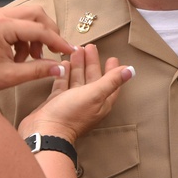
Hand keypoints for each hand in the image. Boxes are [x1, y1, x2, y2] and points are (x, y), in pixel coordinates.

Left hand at [0, 6, 76, 95]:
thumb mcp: (9, 76)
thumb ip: (38, 70)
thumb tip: (61, 68)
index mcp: (1, 26)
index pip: (39, 29)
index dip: (58, 41)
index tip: (69, 52)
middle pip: (36, 13)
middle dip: (48, 32)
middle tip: (53, 52)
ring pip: (27, 16)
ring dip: (35, 35)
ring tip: (31, 59)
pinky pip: (17, 22)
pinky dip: (24, 37)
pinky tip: (19, 57)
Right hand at [19, 44, 134, 143]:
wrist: (46, 130)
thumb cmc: (71, 114)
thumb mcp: (95, 94)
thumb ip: (112, 81)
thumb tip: (131, 70)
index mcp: (100, 102)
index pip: (110, 83)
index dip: (112, 71)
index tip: (112, 58)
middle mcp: (87, 102)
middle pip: (92, 78)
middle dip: (92, 62)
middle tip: (90, 47)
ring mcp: (72, 101)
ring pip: (77, 79)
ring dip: (78, 65)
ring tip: (76, 50)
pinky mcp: (57, 101)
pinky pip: (63, 83)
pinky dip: (64, 73)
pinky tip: (64, 63)